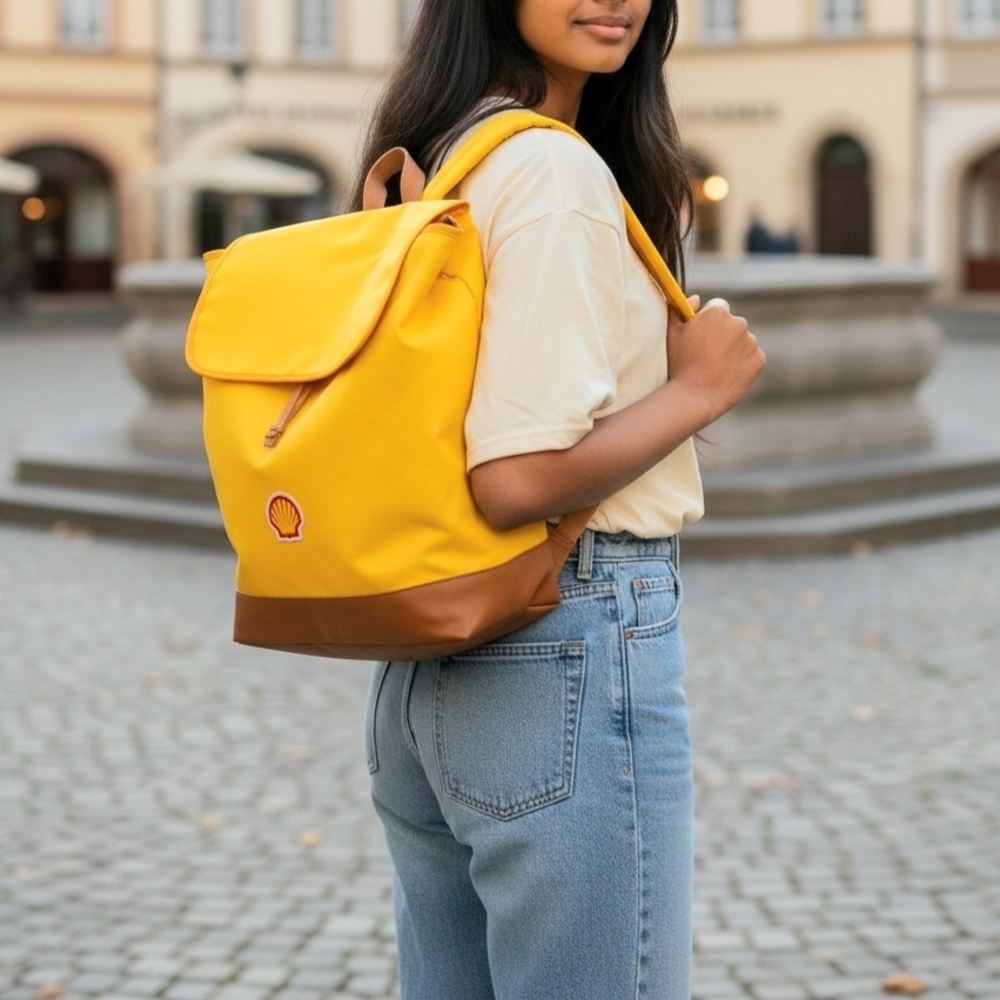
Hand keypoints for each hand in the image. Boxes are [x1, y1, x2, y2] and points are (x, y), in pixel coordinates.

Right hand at [666, 294, 765, 424]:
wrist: (695, 396)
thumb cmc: (680, 364)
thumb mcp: (672, 333)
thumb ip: (680, 309)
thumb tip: (695, 298)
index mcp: (717, 312)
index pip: (718, 307)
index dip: (709, 320)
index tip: (702, 334)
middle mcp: (738, 322)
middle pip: (732, 323)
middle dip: (723, 333)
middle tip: (707, 354)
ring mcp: (751, 342)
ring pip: (742, 341)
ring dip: (733, 349)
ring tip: (715, 367)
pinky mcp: (759, 360)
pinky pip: (751, 357)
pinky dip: (742, 364)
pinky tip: (726, 375)